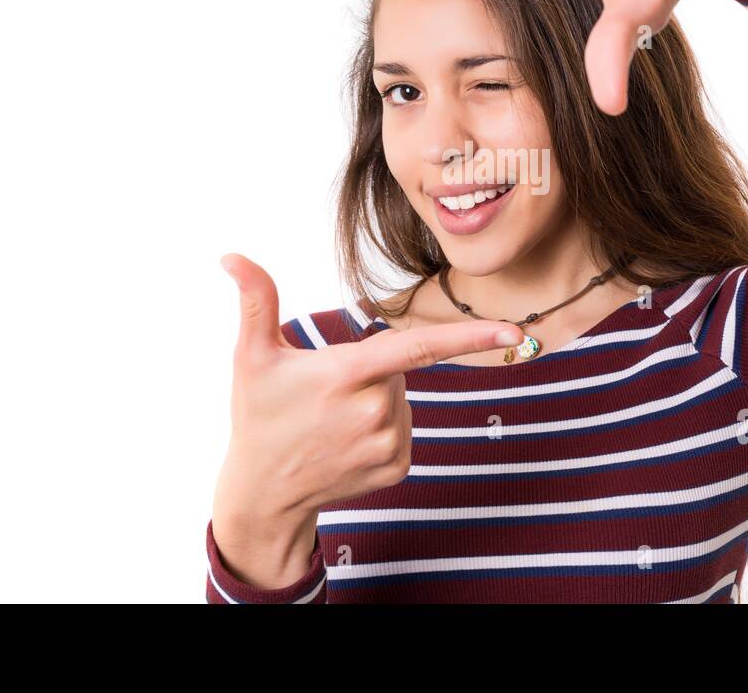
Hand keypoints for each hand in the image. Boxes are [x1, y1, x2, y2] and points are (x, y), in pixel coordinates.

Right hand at [211, 253, 523, 539]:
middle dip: (372, 369)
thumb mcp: (250, 356)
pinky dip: (382, 429)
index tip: (515, 331)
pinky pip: (404, 429)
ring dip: (377, 399)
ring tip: (333, 420)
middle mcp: (375, 410)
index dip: (470, 335)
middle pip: (399, 368)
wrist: (263, 493)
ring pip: (403, 398)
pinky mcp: (398, 466)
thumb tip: (232, 256)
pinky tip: (347, 442)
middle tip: (326, 393)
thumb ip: (256, 301)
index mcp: (346, 375)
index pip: (418, 346)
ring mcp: (388, 443)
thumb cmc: (258, 417)